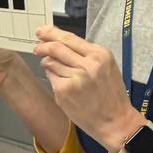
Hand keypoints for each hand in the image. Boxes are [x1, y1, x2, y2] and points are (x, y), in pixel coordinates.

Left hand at [33, 24, 141, 149]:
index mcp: (100, 55)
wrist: (115, 121)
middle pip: (55, 47)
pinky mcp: (64, 91)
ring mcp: (75, 78)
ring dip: (47, 63)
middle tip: (37, 48)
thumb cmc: (111, 95)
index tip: (41, 31)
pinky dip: (52, 77)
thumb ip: (85, 54)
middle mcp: (87, 64)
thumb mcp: (106, 67)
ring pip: (50, 62)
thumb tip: (60, 43)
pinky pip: (51, 77)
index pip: (69, 38)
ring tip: (56, 70)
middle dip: (42, 46)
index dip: (51, 33)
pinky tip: (62, 84)